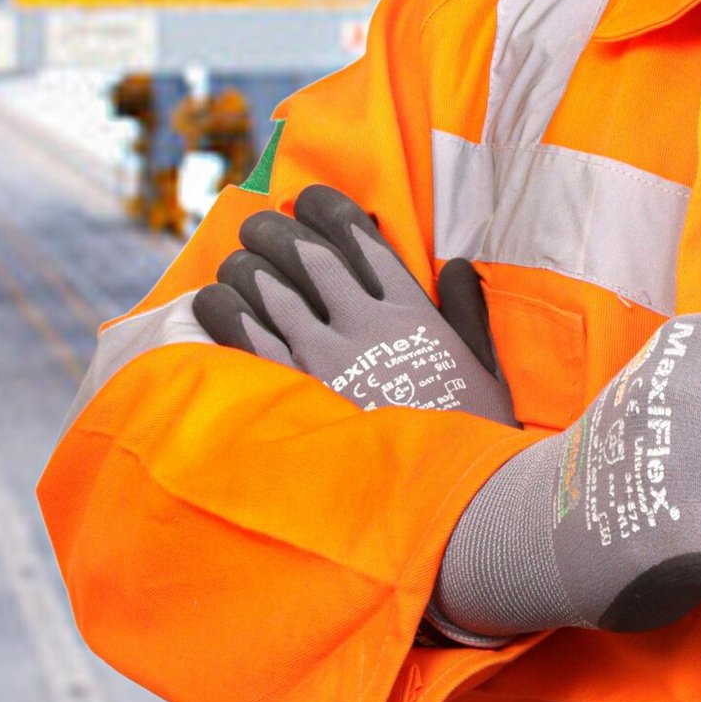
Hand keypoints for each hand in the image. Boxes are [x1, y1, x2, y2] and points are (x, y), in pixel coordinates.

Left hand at [192, 186, 516, 426]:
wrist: (448, 503)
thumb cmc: (473, 438)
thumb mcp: (487, 370)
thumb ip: (469, 312)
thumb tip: (459, 264)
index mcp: (411, 311)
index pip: (360, 238)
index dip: (327, 208)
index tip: (308, 198)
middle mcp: (363, 324)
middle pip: (305, 254)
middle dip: (275, 230)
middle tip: (259, 226)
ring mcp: (324, 359)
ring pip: (267, 289)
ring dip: (245, 266)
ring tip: (236, 263)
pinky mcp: (292, 397)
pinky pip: (242, 338)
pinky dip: (222, 311)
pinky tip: (212, 302)